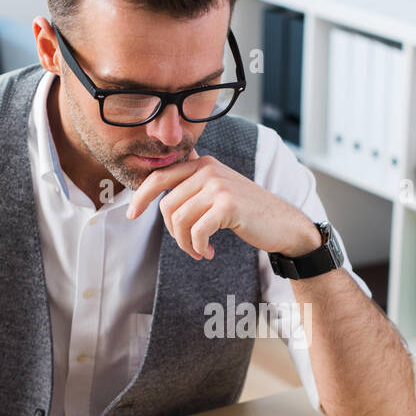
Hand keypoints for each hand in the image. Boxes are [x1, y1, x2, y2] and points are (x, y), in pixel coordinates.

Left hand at [125, 148, 322, 259]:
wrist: (283, 224)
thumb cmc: (248, 212)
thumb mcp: (219, 190)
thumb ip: (193, 184)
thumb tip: (158, 186)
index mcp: (202, 163)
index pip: (159, 177)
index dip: (141, 197)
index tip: (131, 215)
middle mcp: (208, 169)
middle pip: (167, 205)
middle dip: (173, 232)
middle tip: (188, 246)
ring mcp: (218, 185)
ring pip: (180, 220)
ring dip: (186, 244)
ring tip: (200, 252)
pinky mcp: (227, 205)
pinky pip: (197, 231)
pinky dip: (198, 247)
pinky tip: (209, 253)